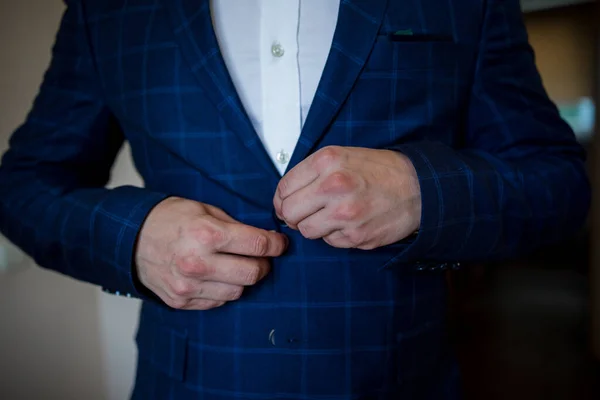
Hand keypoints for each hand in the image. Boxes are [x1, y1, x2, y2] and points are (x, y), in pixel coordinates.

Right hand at [135, 197, 287, 309]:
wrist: (129, 238)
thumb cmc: (167, 219)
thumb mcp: (202, 209)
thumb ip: (233, 224)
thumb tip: (263, 236)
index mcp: (206, 234)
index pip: (257, 245)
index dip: (276, 244)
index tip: (280, 243)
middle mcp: (198, 263)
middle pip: (253, 273)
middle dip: (264, 264)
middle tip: (262, 256)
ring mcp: (189, 286)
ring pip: (238, 291)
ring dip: (244, 279)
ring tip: (237, 265)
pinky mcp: (182, 301)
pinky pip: (218, 302)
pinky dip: (224, 290)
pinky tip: (218, 276)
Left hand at [273, 146, 420, 249]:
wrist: (418, 187)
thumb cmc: (379, 170)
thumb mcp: (342, 155)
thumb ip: (311, 172)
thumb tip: (284, 197)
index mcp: (327, 162)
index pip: (284, 188)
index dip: (282, 199)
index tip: (287, 203)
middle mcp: (333, 186)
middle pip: (289, 212)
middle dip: (293, 215)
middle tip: (305, 213)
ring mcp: (345, 214)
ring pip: (306, 231)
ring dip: (314, 226)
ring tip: (331, 216)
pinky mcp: (356, 236)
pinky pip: (329, 242)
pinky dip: (335, 235)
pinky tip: (350, 222)